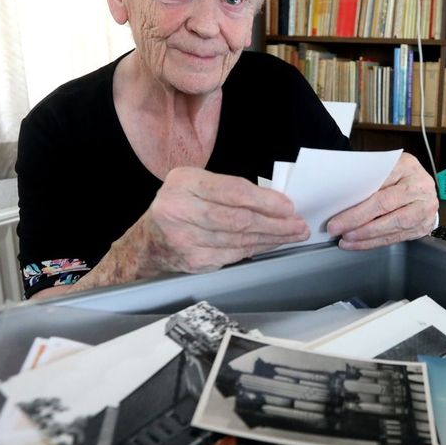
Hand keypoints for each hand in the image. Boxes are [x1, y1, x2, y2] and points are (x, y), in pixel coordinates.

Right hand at [123, 167, 309, 277]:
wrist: (147, 242)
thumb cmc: (179, 205)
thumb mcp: (195, 183)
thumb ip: (227, 188)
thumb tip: (273, 200)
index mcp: (184, 183)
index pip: (232, 192)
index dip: (265, 200)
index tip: (289, 206)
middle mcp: (180, 210)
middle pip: (239, 220)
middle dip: (275, 223)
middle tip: (298, 224)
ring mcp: (185, 239)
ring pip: (240, 240)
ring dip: (272, 238)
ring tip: (293, 234)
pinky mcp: (193, 261)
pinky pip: (234, 254)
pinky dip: (257, 249)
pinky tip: (272, 244)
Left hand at [326, 153, 437, 249]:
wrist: (422, 187)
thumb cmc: (398, 177)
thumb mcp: (384, 169)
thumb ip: (367, 179)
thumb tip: (339, 199)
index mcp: (407, 166)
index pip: (379, 186)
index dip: (357, 204)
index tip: (336, 216)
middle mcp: (420, 187)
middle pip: (386, 206)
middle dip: (358, 221)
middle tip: (337, 229)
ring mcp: (425, 208)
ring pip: (393, 225)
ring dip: (366, 236)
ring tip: (346, 239)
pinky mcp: (423, 226)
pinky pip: (397, 237)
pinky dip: (375, 242)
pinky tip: (360, 244)